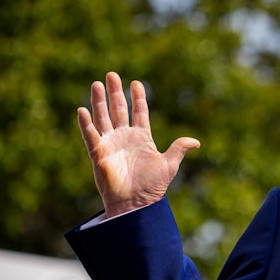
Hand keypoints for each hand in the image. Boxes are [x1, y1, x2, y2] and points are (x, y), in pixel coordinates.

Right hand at [77, 72, 199, 217]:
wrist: (136, 204)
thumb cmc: (152, 187)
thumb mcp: (169, 165)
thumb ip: (179, 149)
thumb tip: (196, 142)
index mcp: (142, 138)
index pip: (139, 112)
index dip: (138, 98)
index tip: (136, 82)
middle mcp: (125, 138)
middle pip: (119, 110)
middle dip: (116, 92)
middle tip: (111, 75)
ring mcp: (111, 144)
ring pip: (103, 118)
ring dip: (99, 101)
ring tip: (96, 84)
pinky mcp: (99, 154)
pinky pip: (91, 136)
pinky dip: (86, 124)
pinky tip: (82, 110)